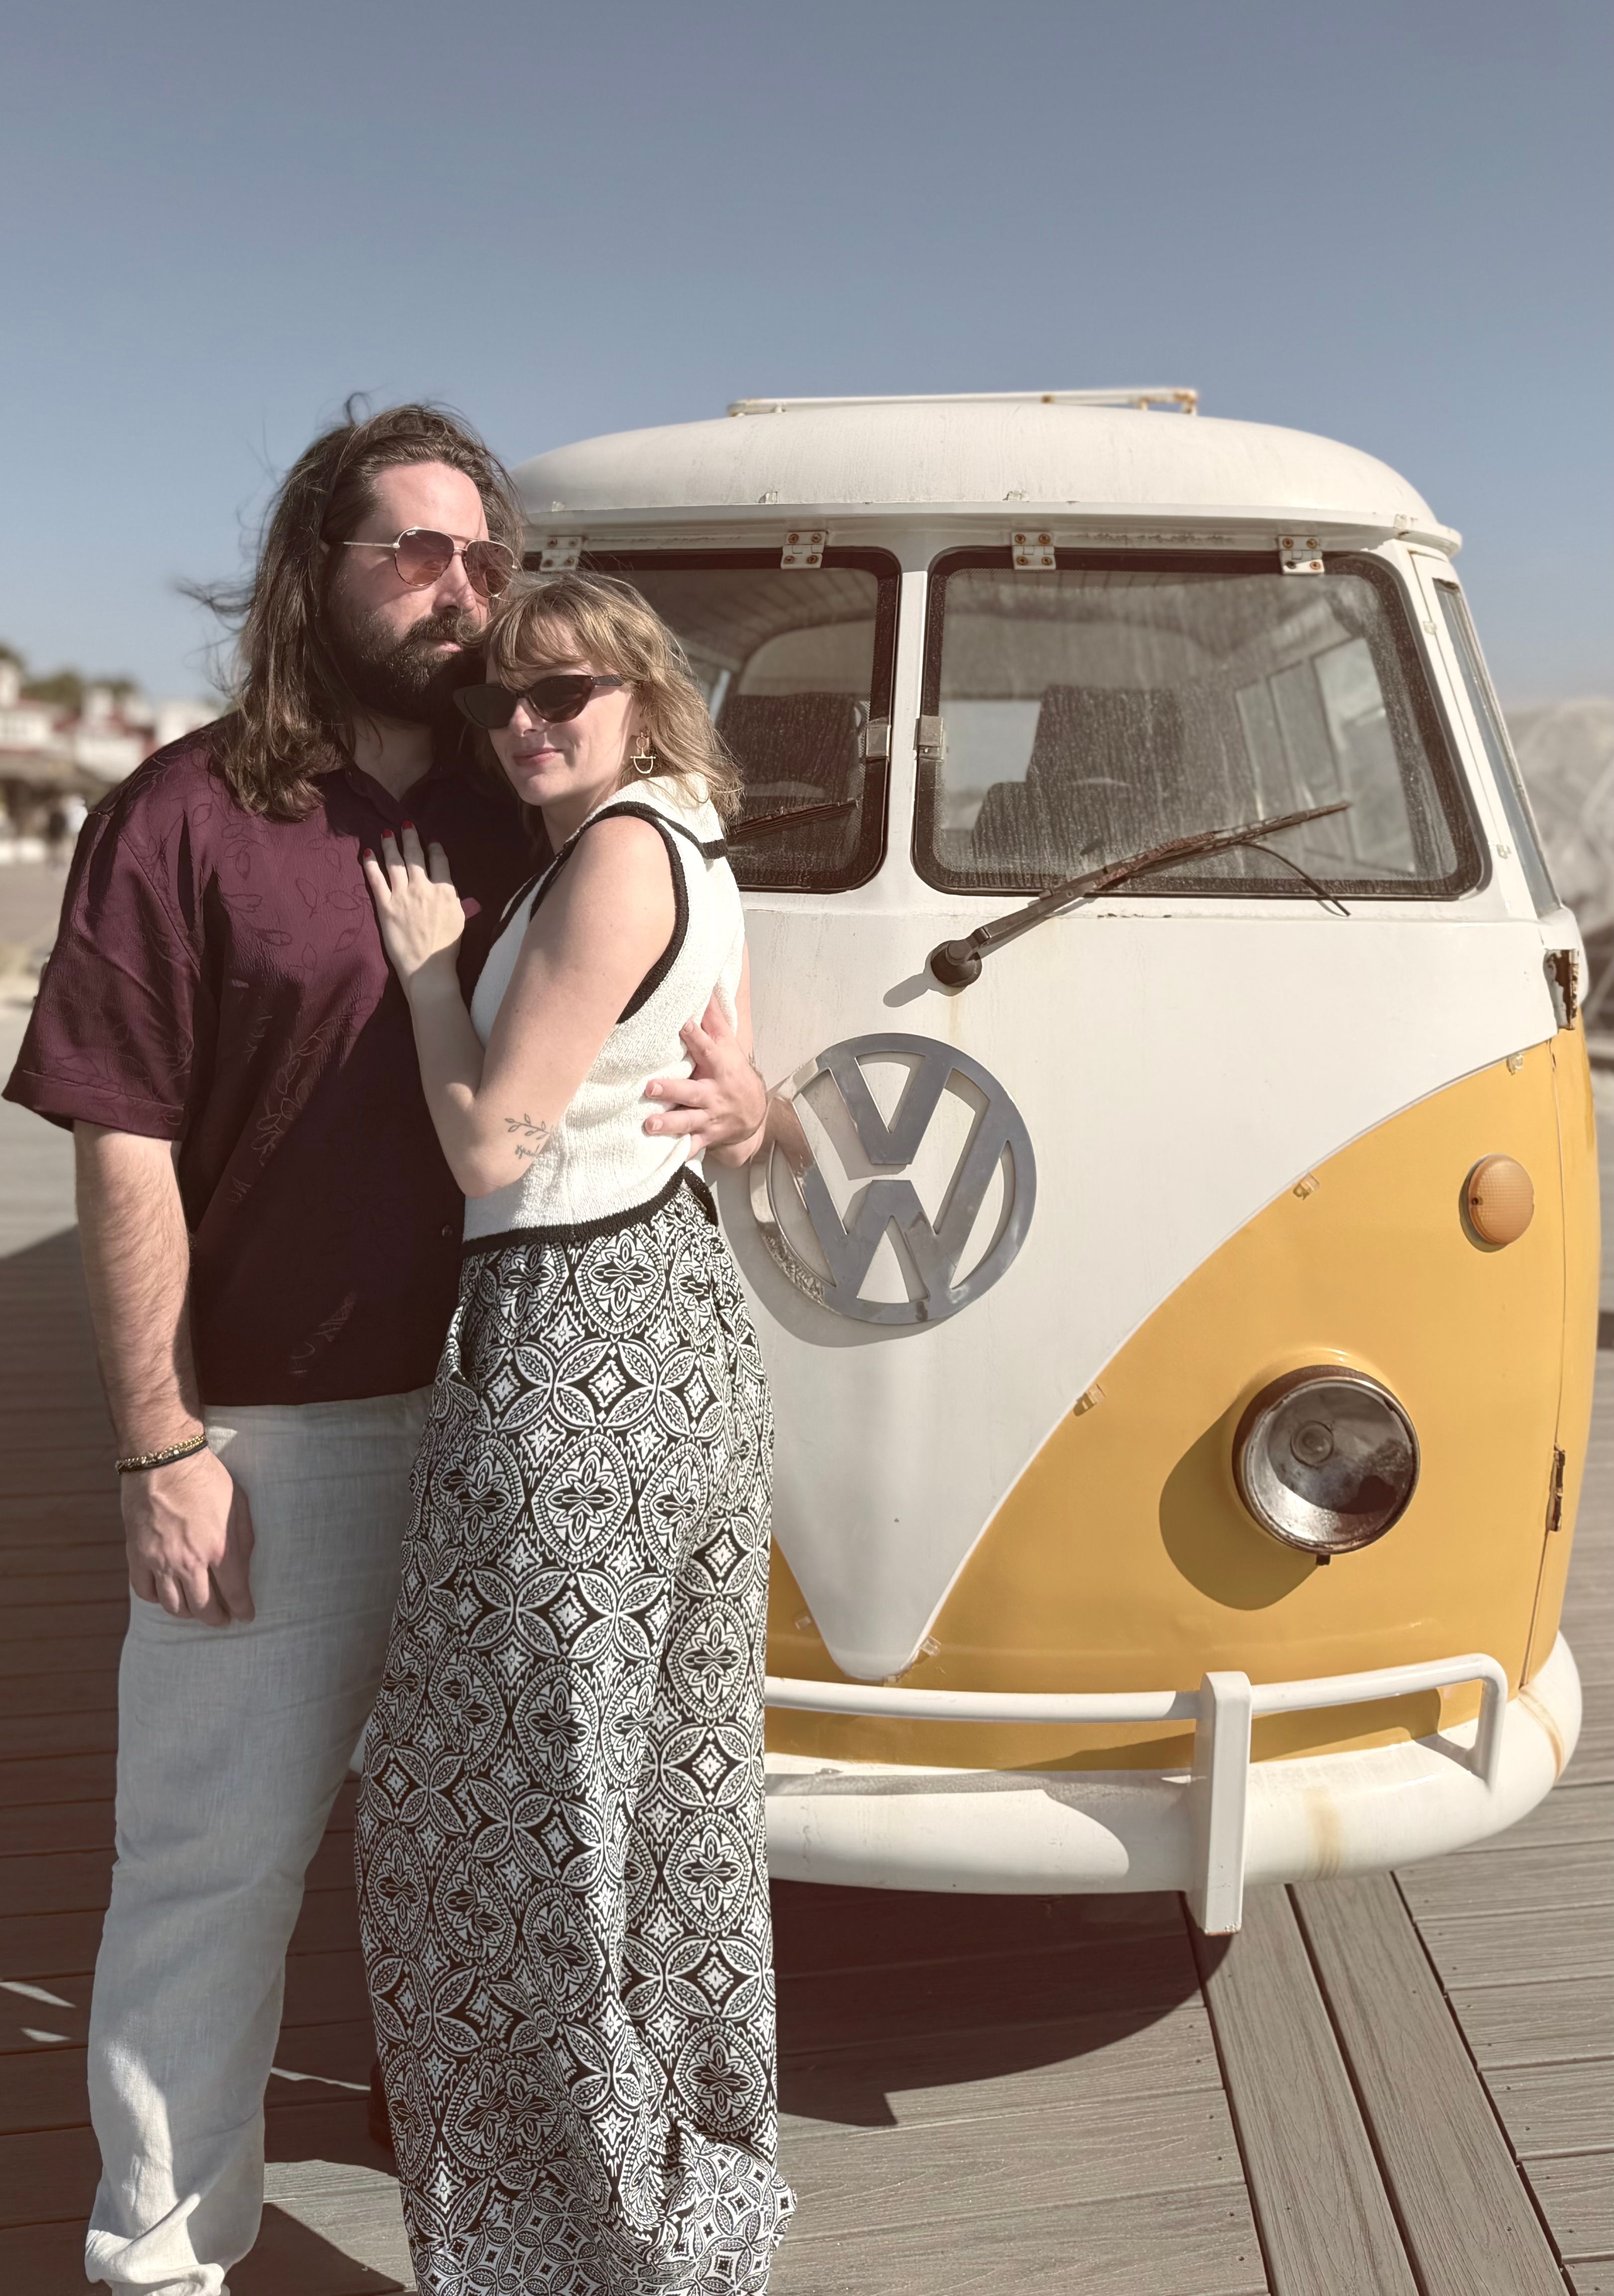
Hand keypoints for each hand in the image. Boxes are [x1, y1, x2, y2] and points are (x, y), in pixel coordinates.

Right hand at [123, 1444, 255, 1627]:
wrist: (164, 1459)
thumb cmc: (206, 1478)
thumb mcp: (239, 1505)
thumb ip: (243, 1540)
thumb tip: (242, 1569)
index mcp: (219, 1548)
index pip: (235, 1594)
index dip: (242, 1610)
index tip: (246, 1616)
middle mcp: (189, 1561)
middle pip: (203, 1608)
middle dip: (216, 1618)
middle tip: (221, 1619)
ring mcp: (160, 1561)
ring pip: (173, 1606)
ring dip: (187, 1612)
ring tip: (196, 1608)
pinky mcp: (137, 1555)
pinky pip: (145, 1592)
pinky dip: (157, 1599)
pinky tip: (166, 1594)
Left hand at [361, 824, 463, 992]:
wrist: (428, 967)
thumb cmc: (447, 948)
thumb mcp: (460, 919)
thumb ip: (455, 900)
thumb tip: (450, 889)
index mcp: (445, 890)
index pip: (439, 861)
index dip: (434, 848)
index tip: (430, 841)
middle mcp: (423, 887)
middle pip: (415, 856)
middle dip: (410, 837)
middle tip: (406, 825)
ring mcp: (402, 895)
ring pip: (394, 862)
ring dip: (390, 845)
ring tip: (386, 833)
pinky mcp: (385, 906)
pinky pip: (375, 880)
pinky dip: (370, 864)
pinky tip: (366, 852)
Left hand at [644, 995, 766, 1158]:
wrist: (753, 1114)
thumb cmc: (733, 1073)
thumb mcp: (729, 1045)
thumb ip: (713, 1020)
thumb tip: (703, 987)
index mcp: (720, 1067)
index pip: (707, 1048)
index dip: (696, 1035)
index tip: (683, 1024)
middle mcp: (714, 1093)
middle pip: (692, 1091)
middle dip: (672, 1090)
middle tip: (650, 1087)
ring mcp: (709, 1117)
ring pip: (688, 1121)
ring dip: (669, 1123)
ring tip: (649, 1124)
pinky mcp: (705, 1137)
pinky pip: (693, 1147)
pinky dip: (680, 1152)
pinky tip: (664, 1157)